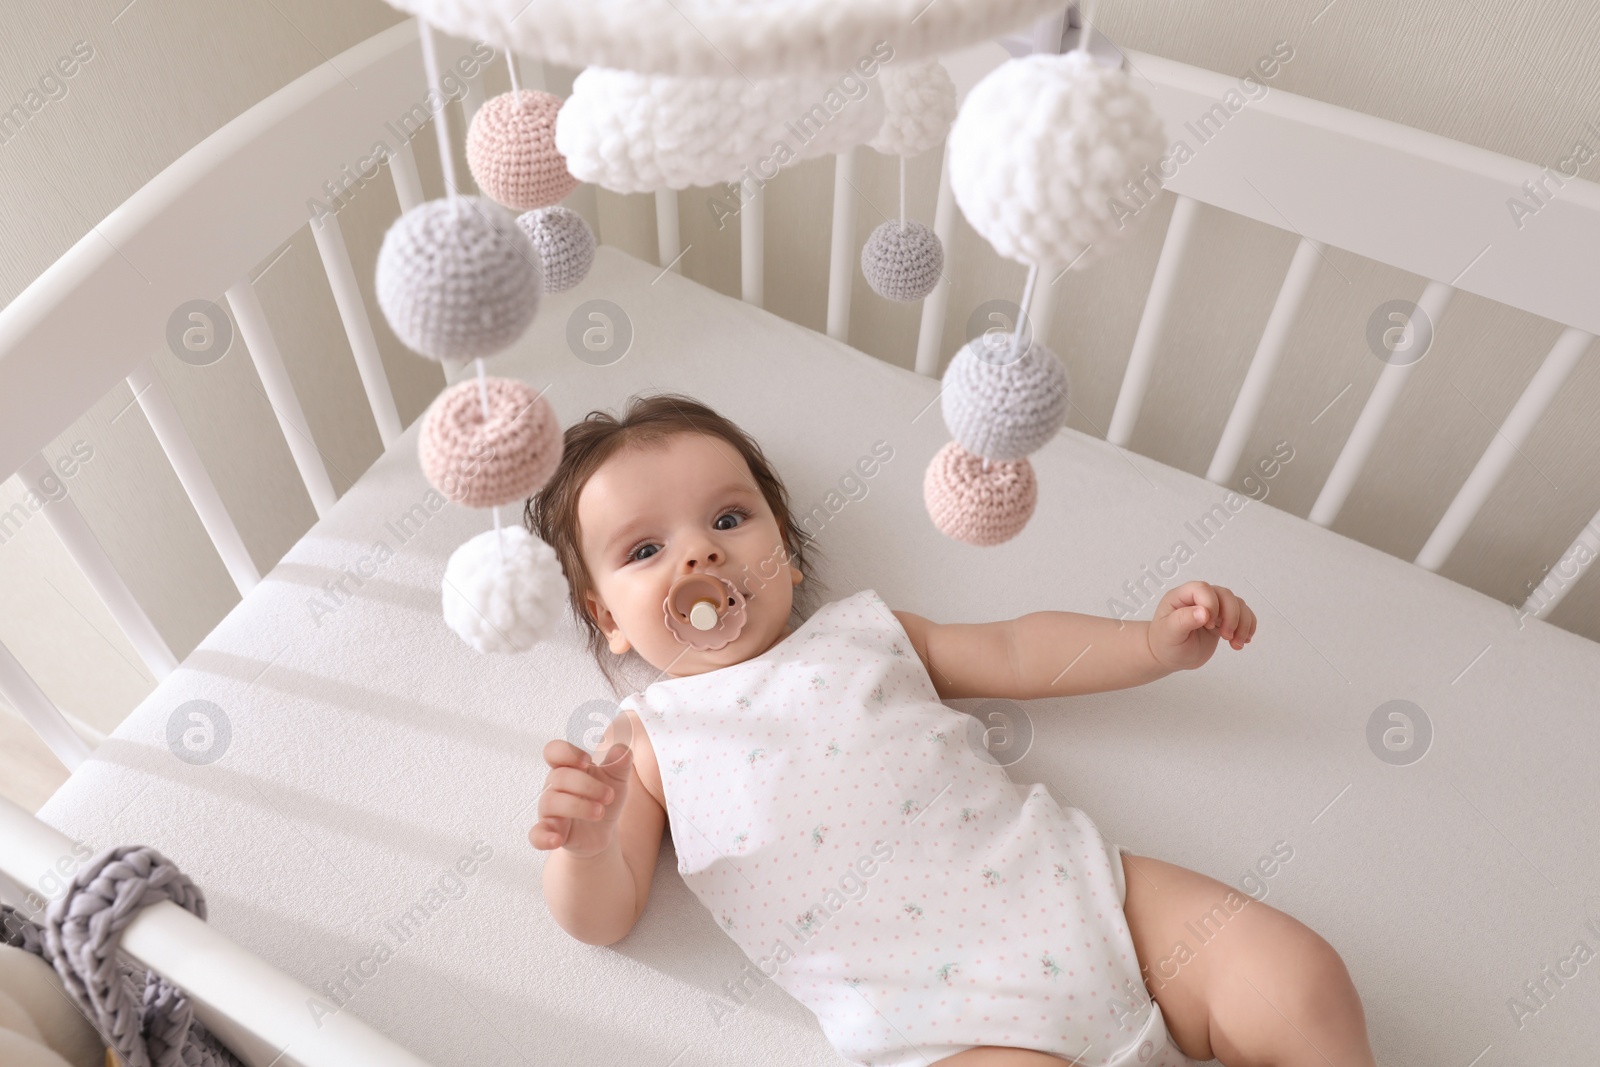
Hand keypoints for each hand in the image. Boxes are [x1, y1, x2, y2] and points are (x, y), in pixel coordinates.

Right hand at [529, 739, 633, 857]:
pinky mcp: (550, 831)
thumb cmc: (603, 798)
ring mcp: (549, 809)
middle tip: (609, 796)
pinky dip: (544, 837)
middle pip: (559, 777)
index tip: (587, 761)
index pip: (554, 751)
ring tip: (599, 813)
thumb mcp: (617, 779)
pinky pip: (536, 834)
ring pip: (552, 801)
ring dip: (578, 807)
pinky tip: (557, 839)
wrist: (602, 831)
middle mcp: (554, 786)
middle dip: (587, 785)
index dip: (567, 752)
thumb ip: (620, 762)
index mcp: (568, 768)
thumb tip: (622, 750)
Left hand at [1147, 580, 1256, 671]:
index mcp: (1181, 596)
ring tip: (1236, 643)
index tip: (1207, 624)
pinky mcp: (1223, 619)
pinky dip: (1248, 627)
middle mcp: (1199, 598)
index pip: (1203, 588)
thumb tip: (1204, 612)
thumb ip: (1183, 620)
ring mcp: (1214, 608)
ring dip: (1242, 624)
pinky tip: (1242, 641)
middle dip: (1231, 616)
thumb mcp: (1169, 634)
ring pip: (1238, 604)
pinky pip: (1244, 615)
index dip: (1210, 604)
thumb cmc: (1165, 643)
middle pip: (1225, 595)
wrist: (1170, 656)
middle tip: (1226, 636)